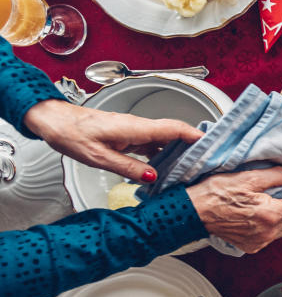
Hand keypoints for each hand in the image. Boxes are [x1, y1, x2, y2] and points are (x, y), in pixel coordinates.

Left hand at [23, 99, 201, 183]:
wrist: (54, 121)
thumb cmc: (71, 134)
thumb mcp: (99, 157)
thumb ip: (128, 167)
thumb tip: (152, 176)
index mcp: (135, 128)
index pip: (174, 128)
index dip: (195, 135)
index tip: (212, 144)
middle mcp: (137, 126)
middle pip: (174, 132)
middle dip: (192, 145)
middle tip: (206, 160)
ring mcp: (133, 129)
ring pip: (163, 138)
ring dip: (177, 150)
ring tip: (187, 168)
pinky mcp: (127, 134)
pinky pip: (151, 142)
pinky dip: (161, 152)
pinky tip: (163, 166)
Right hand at [186, 167, 281, 252]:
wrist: (194, 212)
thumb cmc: (217, 193)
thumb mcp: (248, 177)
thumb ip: (276, 175)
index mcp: (270, 214)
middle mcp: (268, 232)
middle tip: (275, 196)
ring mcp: (259, 242)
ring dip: (280, 218)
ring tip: (263, 205)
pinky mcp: (251, 247)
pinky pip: (270, 237)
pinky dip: (268, 227)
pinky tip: (255, 217)